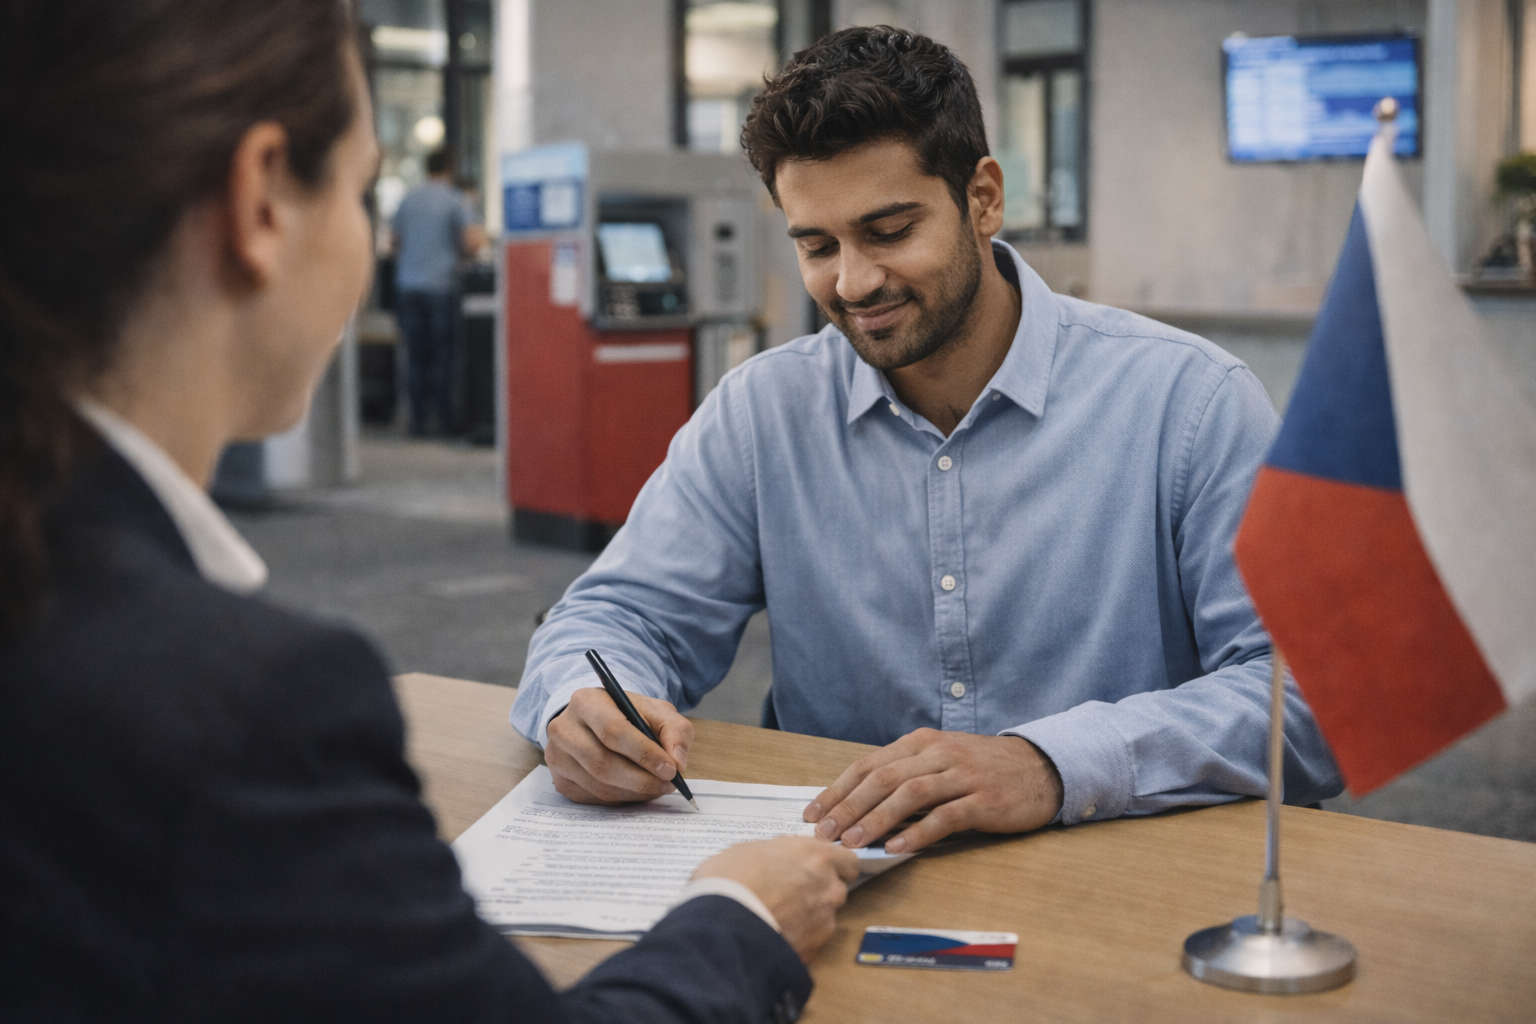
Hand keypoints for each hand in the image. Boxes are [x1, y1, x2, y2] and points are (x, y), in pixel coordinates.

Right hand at [544, 687, 693, 803]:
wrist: (598, 722)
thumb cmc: (629, 715)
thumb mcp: (657, 712)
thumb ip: (675, 731)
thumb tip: (678, 762)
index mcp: (586, 701)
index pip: (613, 730)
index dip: (643, 753)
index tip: (671, 769)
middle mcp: (563, 728)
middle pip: (602, 763)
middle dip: (641, 779)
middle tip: (668, 784)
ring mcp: (557, 756)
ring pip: (598, 785)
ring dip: (633, 792)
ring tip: (657, 787)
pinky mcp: (560, 780)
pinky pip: (593, 797)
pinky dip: (621, 798)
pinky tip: (636, 790)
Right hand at [692, 837, 858, 961]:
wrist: (722, 924)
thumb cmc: (730, 880)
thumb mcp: (749, 849)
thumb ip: (776, 853)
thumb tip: (776, 860)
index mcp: (816, 856)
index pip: (847, 860)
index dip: (833, 866)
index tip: (818, 870)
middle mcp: (828, 887)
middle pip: (836, 890)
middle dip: (817, 892)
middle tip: (788, 894)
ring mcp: (824, 921)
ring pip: (823, 918)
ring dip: (807, 918)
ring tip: (775, 919)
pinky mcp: (813, 950)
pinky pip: (810, 942)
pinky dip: (796, 940)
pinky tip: (773, 936)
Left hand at [804, 729, 1063, 852]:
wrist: (1040, 768)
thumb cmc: (982, 768)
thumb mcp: (940, 761)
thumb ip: (905, 775)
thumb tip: (858, 805)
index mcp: (921, 742)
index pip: (869, 764)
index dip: (838, 789)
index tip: (813, 813)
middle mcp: (938, 753)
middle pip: (883, 778)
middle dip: (848, 806)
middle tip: (823, 833)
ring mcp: (962, 775)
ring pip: (909, 794)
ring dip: (876, 819)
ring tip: (852, 842)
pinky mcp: (984, 800)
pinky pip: (945, 816)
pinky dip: (917, 831)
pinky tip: (897, 847)